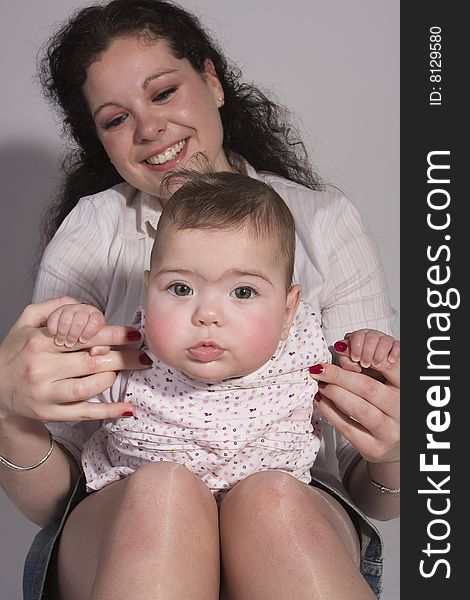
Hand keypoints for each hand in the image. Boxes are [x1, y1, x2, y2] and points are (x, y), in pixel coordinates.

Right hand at [0, 297, 150, 422]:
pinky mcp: (50, 413)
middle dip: (125, 358)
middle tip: (143, 355)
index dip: (113, 335)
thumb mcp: (27, 320)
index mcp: (39, 342)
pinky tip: (128, 408)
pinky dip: (109, 411)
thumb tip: (85, 306)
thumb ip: (55, 306)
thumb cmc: (17, 351)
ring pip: (91, 386)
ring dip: (114, 377)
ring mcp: (46, 393)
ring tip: (122, 371)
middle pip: (93, 361)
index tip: (133, 335)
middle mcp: (41, 367)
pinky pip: (85, 412)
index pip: (84, 335)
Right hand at [47, 301, 105, 346]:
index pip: (95, 322)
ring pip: (66, 320)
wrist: (72, 328)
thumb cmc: (87, 337)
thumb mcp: (97, 343)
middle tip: (70, 344)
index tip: (83, 340)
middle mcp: (84, 310)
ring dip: (62, 334)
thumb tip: (94, 352)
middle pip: (79, 321)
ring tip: (62, 342)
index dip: (89, 332)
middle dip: (74, 335)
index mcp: (96, 316)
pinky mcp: (57, 311)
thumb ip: (100, 348)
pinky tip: (55, 335)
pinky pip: (53, 318)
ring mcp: (70, 309)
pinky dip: (53, 329)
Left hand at [309, 351, 399, 463]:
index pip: (391, 366)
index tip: (341, 350)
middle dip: (339, 376)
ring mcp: (390, 433)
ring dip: (334, 393)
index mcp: (408, 389)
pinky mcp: (374, 449)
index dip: (364, 356)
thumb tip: (341, 352)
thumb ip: (371, 369)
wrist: (397, 444)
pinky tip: (321, 401)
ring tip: (320, 383)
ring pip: (358, 408)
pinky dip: (330, 412)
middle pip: (368, 388)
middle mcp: (402, 411)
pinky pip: (347, 428)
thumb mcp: (387, 385)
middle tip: (321, 368)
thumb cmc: (388, 408)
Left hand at [334, 329, 399, 374]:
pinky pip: (396, 343)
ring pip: (381, 338)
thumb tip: (339, 348)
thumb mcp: (355, 369)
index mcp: (358, 343)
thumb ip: (346, 359)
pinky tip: (390, 360)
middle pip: (366, 334)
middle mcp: (371, 340)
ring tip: (376, 364)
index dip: (353, 345)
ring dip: (378, 352)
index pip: (352, 335)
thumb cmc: (367, 376)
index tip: (354, 358)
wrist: (384, 383)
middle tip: (365, 363)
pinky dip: (393, 351)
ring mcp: (384, 343)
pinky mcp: (396, 348)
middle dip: (365, 350)